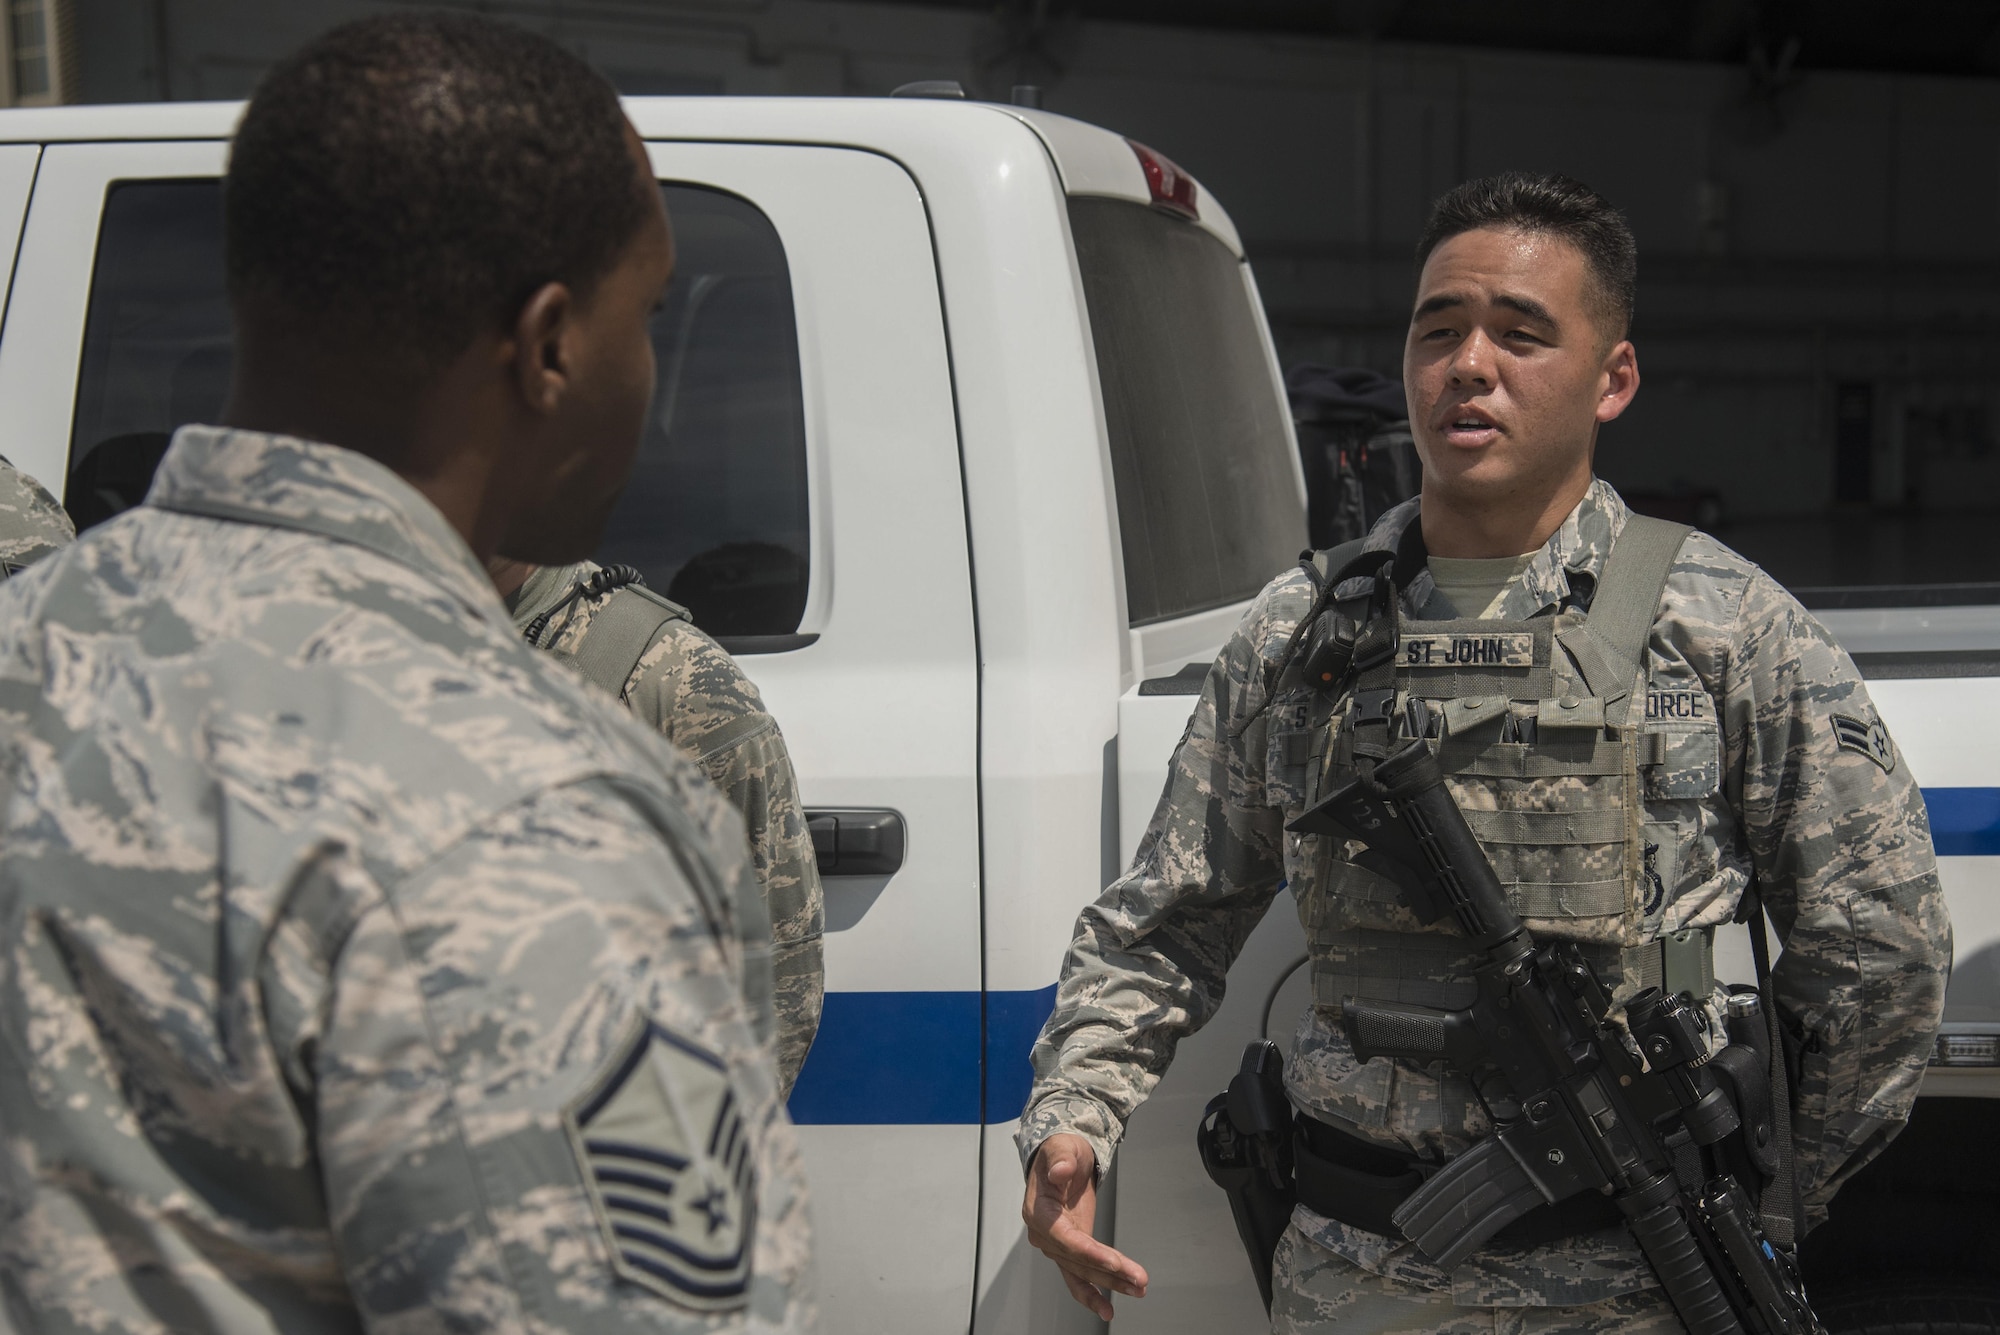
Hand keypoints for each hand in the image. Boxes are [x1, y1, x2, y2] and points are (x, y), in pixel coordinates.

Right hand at [1021, 1133, 1149, 1319]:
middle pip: (1078, 1259)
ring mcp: (1057, 1244)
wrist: (1061, 1158)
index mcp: (1038, 1211)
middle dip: (1109, 1272)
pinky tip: (1108, 1307)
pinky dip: (1092, 1293)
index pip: (1064, 1238)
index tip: (1114, 1261)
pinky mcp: (1070, 1248)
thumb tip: (1060, 1172)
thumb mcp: (1062, 1148)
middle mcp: (1044, 1233)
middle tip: (1137, 1279)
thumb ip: (1060, 1160)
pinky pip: (1078, 1276)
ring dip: (1110, 1284)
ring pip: (1082, 1271)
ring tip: (1138, 1289)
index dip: (1090, 1252)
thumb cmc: (1060, 1152)